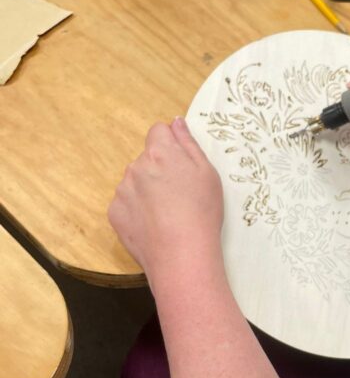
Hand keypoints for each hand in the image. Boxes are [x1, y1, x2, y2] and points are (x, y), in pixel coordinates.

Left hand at [108, 118, 223, 287]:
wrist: (181, 255)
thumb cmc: (201, 213)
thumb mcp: (207, 173)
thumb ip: (188, 143)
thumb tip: (176, 122)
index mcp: (160, 153)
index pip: (158, 131)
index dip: (170, 144)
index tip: (181, 163)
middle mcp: (136, 167)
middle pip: (147, 159)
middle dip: (159, 170)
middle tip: (179, 195)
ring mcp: (122, 190)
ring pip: (135, 182)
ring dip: (147, 191)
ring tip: (167, 214)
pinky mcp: (114, 212)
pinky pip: (126, 204)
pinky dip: (137, 211)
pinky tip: (154, 225)